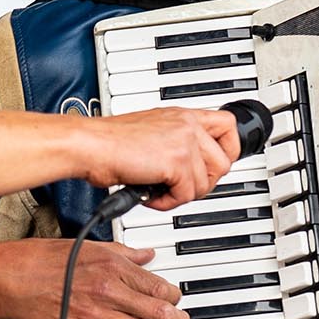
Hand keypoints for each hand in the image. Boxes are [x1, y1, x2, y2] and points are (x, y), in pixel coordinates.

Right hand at [0, 237, 186, 318]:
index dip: (174, 296)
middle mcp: (106, 289)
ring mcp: (94, 315)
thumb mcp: (87, 246)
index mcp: (111, 264)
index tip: (177, 301)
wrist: (9, 278)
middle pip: (157, 310)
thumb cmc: (43, 259)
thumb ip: (122, 253)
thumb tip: (147, 255)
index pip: (157, 284)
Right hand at [79, 106, 238, 207]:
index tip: (213, 165)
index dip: (227, 150)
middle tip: (179, 185)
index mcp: (182, 115)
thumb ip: (175, 141)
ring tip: (158, 190)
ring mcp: (184, 141)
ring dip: (182, 195)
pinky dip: (167, 203)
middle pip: (224, 162)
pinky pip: (186, 195)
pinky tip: (150, 194)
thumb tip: (191, 165)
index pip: (228, 126)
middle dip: (203, 182)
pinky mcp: (177, 162)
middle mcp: (187, 124)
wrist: (90, 145)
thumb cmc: (109, 142)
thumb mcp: (151, 131)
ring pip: (206, 183)